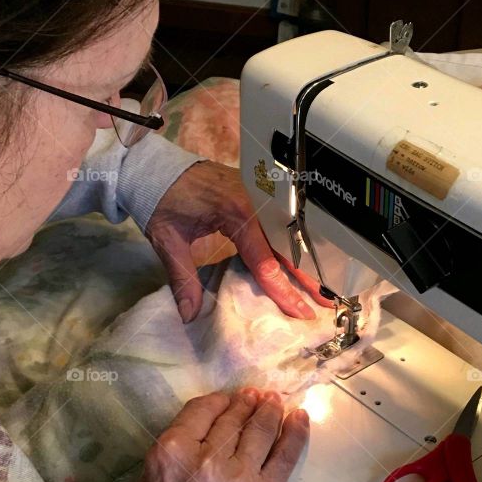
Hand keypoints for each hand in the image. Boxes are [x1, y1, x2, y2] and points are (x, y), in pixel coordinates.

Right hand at [117, 389, 309, 481]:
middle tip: (256, 395)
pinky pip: (285, 455)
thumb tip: (199, 435)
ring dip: (270, 411)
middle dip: (246, 403)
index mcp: (171, 452)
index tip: (227, 399)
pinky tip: (299, 417)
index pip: (201, 411)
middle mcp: (207, 458)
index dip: (218, 401)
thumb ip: (171, 454)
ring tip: (275, 401)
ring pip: (261, 430)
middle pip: (233, 418)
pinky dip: (295, 432)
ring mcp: (240, 477)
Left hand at [145, 160, 330, 322]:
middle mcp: (255, 202)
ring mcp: (258, 195)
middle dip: (307, 278)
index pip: (265, 260)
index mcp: (236, 211)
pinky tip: (300, 263)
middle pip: (287, 247)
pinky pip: (277, 225)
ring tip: (321, 288)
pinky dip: (290, 247)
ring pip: (286, 236)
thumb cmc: (160, 198)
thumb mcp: (166, 240)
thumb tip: (190, 315)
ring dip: (303, 263)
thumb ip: (182, 278)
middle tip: (327, 304)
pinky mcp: (256, 195)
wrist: (154, 166)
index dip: (283, 290)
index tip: (300, 312)